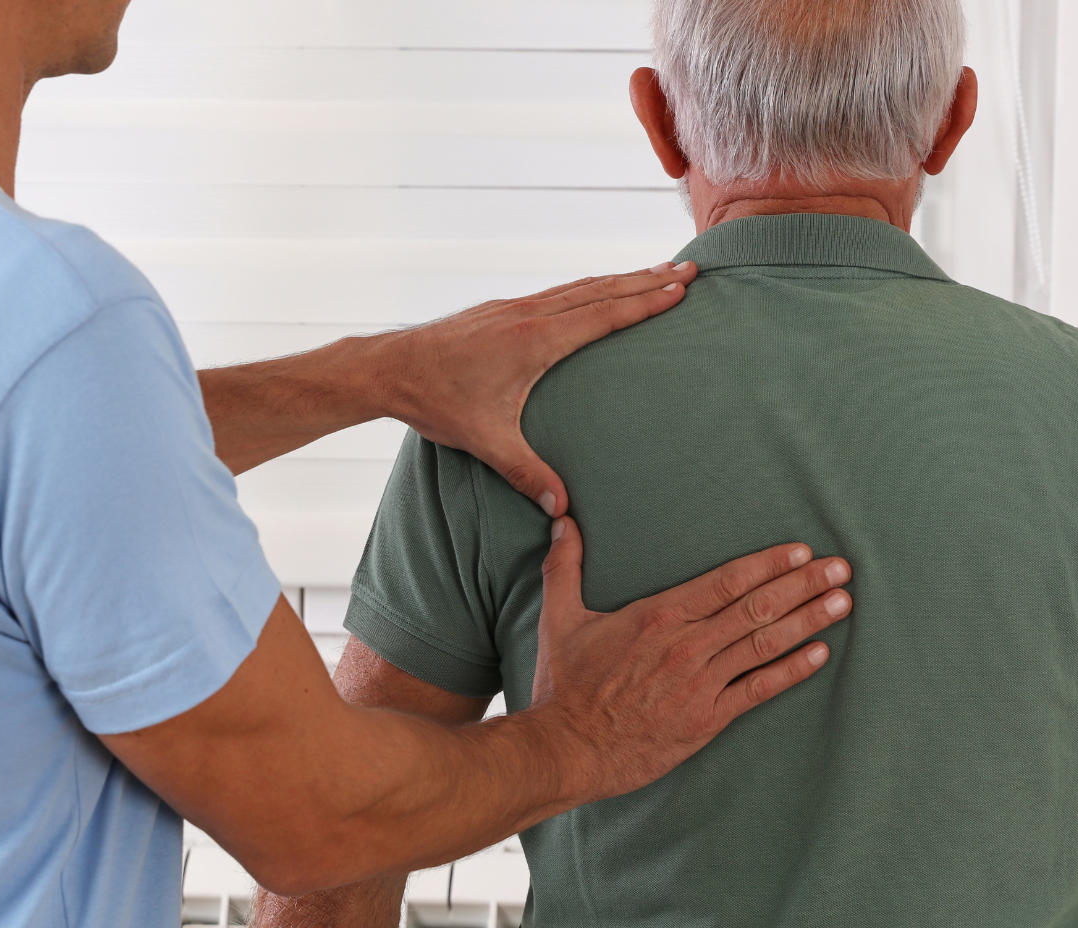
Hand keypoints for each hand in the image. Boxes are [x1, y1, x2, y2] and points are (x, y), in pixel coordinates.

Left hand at [375, 263, 698, 516]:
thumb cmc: (436, 401)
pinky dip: (590, 287)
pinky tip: (597, 291)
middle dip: (648, 279)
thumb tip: (562, 509)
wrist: (387, 369)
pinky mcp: (502, 312)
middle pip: (602, 290)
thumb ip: (527, 473)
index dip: (647, 301)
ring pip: (580, 286)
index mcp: (536, 340)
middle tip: (690, 269)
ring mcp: (515, 308)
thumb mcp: (485, 441)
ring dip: (622, 278)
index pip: (605, 314)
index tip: (681, 286)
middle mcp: (530, 315)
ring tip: (656, 270)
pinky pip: (559, 292)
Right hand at [524, 518, 852, 802]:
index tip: (801, 551)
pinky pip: (759, 690)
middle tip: (841, 567)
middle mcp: (686, 645)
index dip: (769, 564)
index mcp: (658, 616)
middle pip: (757, 607)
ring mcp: (700, 684)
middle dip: (804, 584)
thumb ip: (565, 567)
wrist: (566, 749)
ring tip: (842, 602)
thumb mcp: (560, 618)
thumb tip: (563, 521)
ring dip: (809, 620)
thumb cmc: (565, 686)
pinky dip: (792, 671)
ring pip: (765, 644)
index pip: (726, 581)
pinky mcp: (706, 720)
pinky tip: (821, 654)